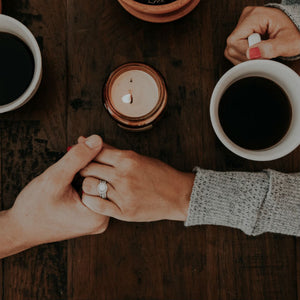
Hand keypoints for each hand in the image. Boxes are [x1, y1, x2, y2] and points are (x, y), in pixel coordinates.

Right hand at [0, 135, 108, 257]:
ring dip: (88, 168)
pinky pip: (93, 190)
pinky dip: (85, 178)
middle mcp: (102, 219)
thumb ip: (77, 158)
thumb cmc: (34, 208)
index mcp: (98, 215)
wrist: (21, 228)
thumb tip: (97, 140)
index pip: (107, 176)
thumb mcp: (55, 178)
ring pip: (98, 183)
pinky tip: (75, 170)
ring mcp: (96, 218)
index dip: (96, 155)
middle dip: (92, 160)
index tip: (83, 143)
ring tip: (74, 159)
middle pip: (104, 179)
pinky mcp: (90, 215)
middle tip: (79, 146)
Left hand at [80, 141, 194, 221]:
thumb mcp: (136, 157)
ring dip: (86, 185)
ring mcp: (124, 194)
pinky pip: (96, 205)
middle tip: (86, 172)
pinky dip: (91, 201)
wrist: (177, 195)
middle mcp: (124, 175)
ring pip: (89, 186)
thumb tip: (85, 140)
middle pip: (88, 168)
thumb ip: (110, 150)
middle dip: (83, 169)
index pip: (94, 152)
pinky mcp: (124, 211)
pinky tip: (95, 198)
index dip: (85, 155)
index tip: (84, 159)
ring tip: (92, 185)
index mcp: (127, 159)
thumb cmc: (158, 174)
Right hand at [225, 6, 299, 64]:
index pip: (235, 41)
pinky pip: (234, 51)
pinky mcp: (240, 34)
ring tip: (261, 52)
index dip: (246, 53)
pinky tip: (255, 52)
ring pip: (231, 51)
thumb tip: (251, 53)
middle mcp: (245, 18)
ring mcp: (241, 25)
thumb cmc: (292, 34)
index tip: (261, 55)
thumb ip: (272, 48)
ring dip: (246, 58)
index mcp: (255, 16)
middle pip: (231, 47)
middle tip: (263, 54)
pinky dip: (244, 57)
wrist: (293, 31)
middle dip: (247, 57)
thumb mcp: (288, 42)